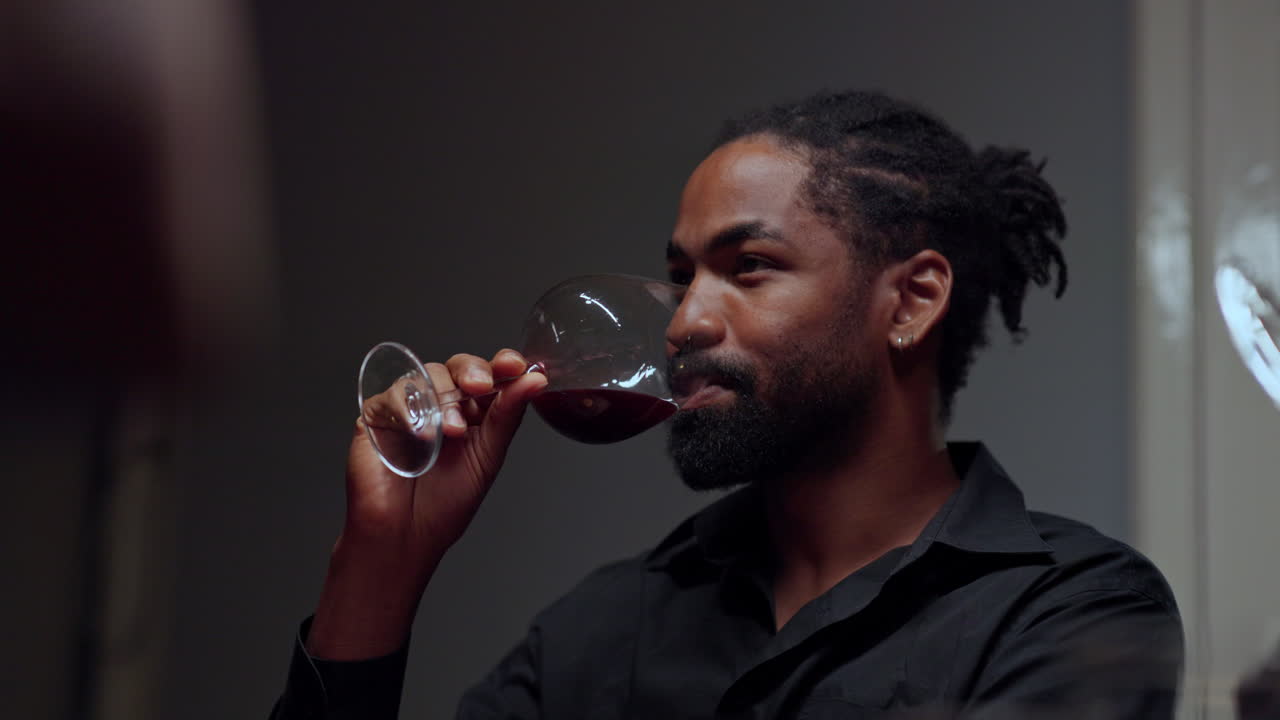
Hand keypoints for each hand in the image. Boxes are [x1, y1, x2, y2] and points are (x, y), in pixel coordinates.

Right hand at [308, 348, 545, 658]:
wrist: (404, 536)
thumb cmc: (444, 505)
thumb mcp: (488, 456)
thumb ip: (507, 416)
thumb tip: (535, 381)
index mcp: (473, 413)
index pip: (489, 376)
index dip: (502, 365)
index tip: (515, 364)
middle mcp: (441, 406)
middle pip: (458, 368)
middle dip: (472, 372)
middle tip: (481, 387)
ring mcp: (409, 408)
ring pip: (426, 375)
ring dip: (444, 399)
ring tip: (452, 432)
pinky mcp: (377, 416)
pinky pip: (392, 394)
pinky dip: (410, 408)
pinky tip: (422, 434)